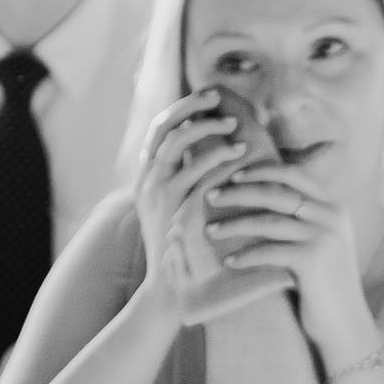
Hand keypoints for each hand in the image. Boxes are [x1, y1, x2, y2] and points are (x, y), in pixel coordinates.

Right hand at [134, 90, 256, 312]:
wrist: (172, 287)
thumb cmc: (186, 249)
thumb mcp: (182, 208)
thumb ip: (192, 180)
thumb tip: (217, 152)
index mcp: (147, 177)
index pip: (158, 129)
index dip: (182, 108)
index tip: (208, 96)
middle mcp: (146, 179)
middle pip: (163, 127)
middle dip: (191, 107)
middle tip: (218, 97)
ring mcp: (155, 192)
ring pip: (175, 142)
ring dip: (206, 127)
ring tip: (234, 123)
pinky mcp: (170, 206)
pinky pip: (193, 170)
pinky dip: (216, 156)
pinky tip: (238, 153)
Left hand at [202, 160, 373, 352]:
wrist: (345, 322)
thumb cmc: (326, 282)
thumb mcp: (324, 241)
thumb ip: (305, 218)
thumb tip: (264, 194)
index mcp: (335, 206)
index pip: (294, 174)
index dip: (261, 170)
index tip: (233, 174)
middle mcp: (332, 216)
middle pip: (276, 192)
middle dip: (239, 192)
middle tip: (210, 197)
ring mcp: (324, 237)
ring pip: (268, 221)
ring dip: (234, 224)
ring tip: (210, 230)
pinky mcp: (312, 261)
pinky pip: (269, 251)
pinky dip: (245, 255)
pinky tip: (228, 261)